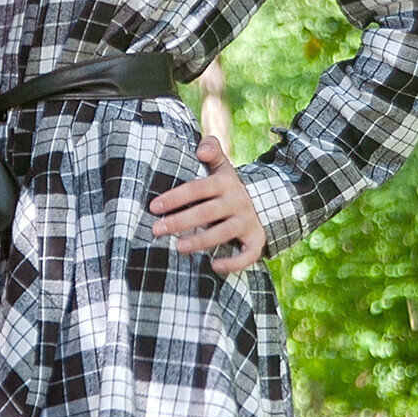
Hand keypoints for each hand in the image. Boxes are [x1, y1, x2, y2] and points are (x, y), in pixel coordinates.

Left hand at [149, 137, 266, 273]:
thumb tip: (201, 150)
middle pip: (207, 212)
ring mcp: (247, 222)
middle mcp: (238, 202)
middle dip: (180, 221)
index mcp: (226, 183)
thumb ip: (211, 150)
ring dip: (200, 241)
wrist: (263, 202)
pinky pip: (247, 254)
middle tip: (156, 229)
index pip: (198, 188)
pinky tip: (214, 266)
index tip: (154, 206)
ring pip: (223, 233)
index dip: (176, 197)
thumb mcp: (222, 165)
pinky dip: (233, 262)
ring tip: (178, 248)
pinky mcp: (256, 240)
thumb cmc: (228, 186)